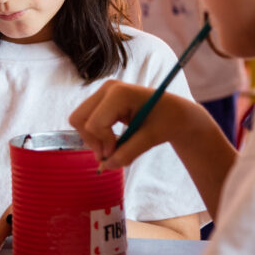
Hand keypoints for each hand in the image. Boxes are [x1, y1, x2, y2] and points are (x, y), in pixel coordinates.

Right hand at [69, 79, 199, 169]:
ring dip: (92, 139)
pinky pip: (86, 120)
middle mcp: (107, 89)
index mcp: (120, 93)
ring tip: (112, 148)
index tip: (117, 153)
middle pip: (79, 119)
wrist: (175, 112)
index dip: (103, 143)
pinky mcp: (102, 101)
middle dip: (92, 140)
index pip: (95, 123)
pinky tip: (111, 141)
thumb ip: (128, 153)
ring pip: (79, 120)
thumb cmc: (167, 120)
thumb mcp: (151, 138)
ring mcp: (103, 93)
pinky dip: (94, 135)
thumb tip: (106, 166)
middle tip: (110, 153)